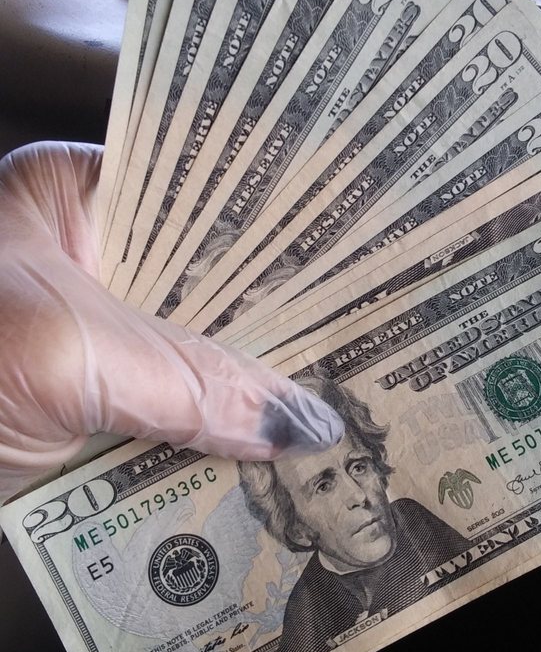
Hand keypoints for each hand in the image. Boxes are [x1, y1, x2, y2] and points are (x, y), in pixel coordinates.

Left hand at [0, 142, 341, 501]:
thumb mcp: (65, 352)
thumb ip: (191, 382)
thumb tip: (304, 423)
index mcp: (78, 197)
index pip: (206, 193)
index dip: (281, 224)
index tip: (357, 254)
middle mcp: (92, 261)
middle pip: (210, 286)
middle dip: (278, 321)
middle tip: (365, 343)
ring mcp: (90, 339)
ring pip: (195, 359)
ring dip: (252, 391)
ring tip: (343, 406)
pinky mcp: (88, 410)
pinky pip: (171, 418)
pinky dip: (214, 441)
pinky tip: (276, 458)